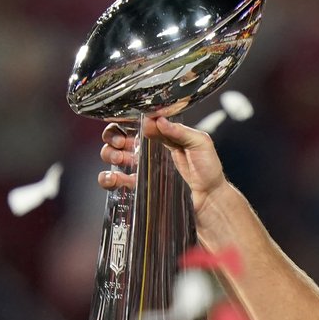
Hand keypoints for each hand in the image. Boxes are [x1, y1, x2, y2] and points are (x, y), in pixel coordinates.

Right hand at [98, 116, 227, 216]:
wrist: (210, 199)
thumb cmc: (209, 170)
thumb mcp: (201, 143)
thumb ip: (181, 131)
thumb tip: (159, 120)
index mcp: (161, 137)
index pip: (136, 124)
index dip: (127, 122)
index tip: (128, 126)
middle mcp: (148, 151)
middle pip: (119, 138)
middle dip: (113, 137)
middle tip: (121, 144)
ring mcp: (143, 169)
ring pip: (114, 157)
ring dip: (109, 155)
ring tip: (119, 159)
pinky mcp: (140, 187)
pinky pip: (117, 181)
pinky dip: (108, 178)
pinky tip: (113, 178)